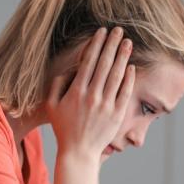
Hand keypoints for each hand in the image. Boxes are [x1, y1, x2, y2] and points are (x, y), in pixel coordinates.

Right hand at [46, 27, 134, 160]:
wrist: (78, 152)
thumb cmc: (63, 128)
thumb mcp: (51, 106)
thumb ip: (56, 85)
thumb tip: (68, 70)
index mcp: (76, 91)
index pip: (88, 62)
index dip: (96, 44)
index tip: (102, 32)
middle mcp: (92, 96)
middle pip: (104, 64)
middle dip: (112, 44)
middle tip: (119, 30)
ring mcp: (106, 105)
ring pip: (116, 75)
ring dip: (123, 57)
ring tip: (128, 42)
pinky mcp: (116, 115)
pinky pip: (125, 93)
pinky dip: (129, 78)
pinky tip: (132, 66)